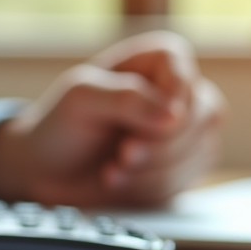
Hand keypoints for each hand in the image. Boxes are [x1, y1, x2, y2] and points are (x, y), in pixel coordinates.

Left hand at [0, 31, 224, 207]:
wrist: (47, 172)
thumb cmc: (60, 126)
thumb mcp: (81, 99)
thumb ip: (126, 98)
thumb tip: (174, 114)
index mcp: (156, 61)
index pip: (184, 70)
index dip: (172, 100)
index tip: (144, 123)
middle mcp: (177, 92)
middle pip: (203, 114)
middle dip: (160, 145)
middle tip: (122, 154)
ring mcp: (185, 132)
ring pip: (200, 151)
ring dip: (153, 171)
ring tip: (112, 171)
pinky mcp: (182, 168)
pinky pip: (188, 181)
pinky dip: (151, 189)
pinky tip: (121, 182)